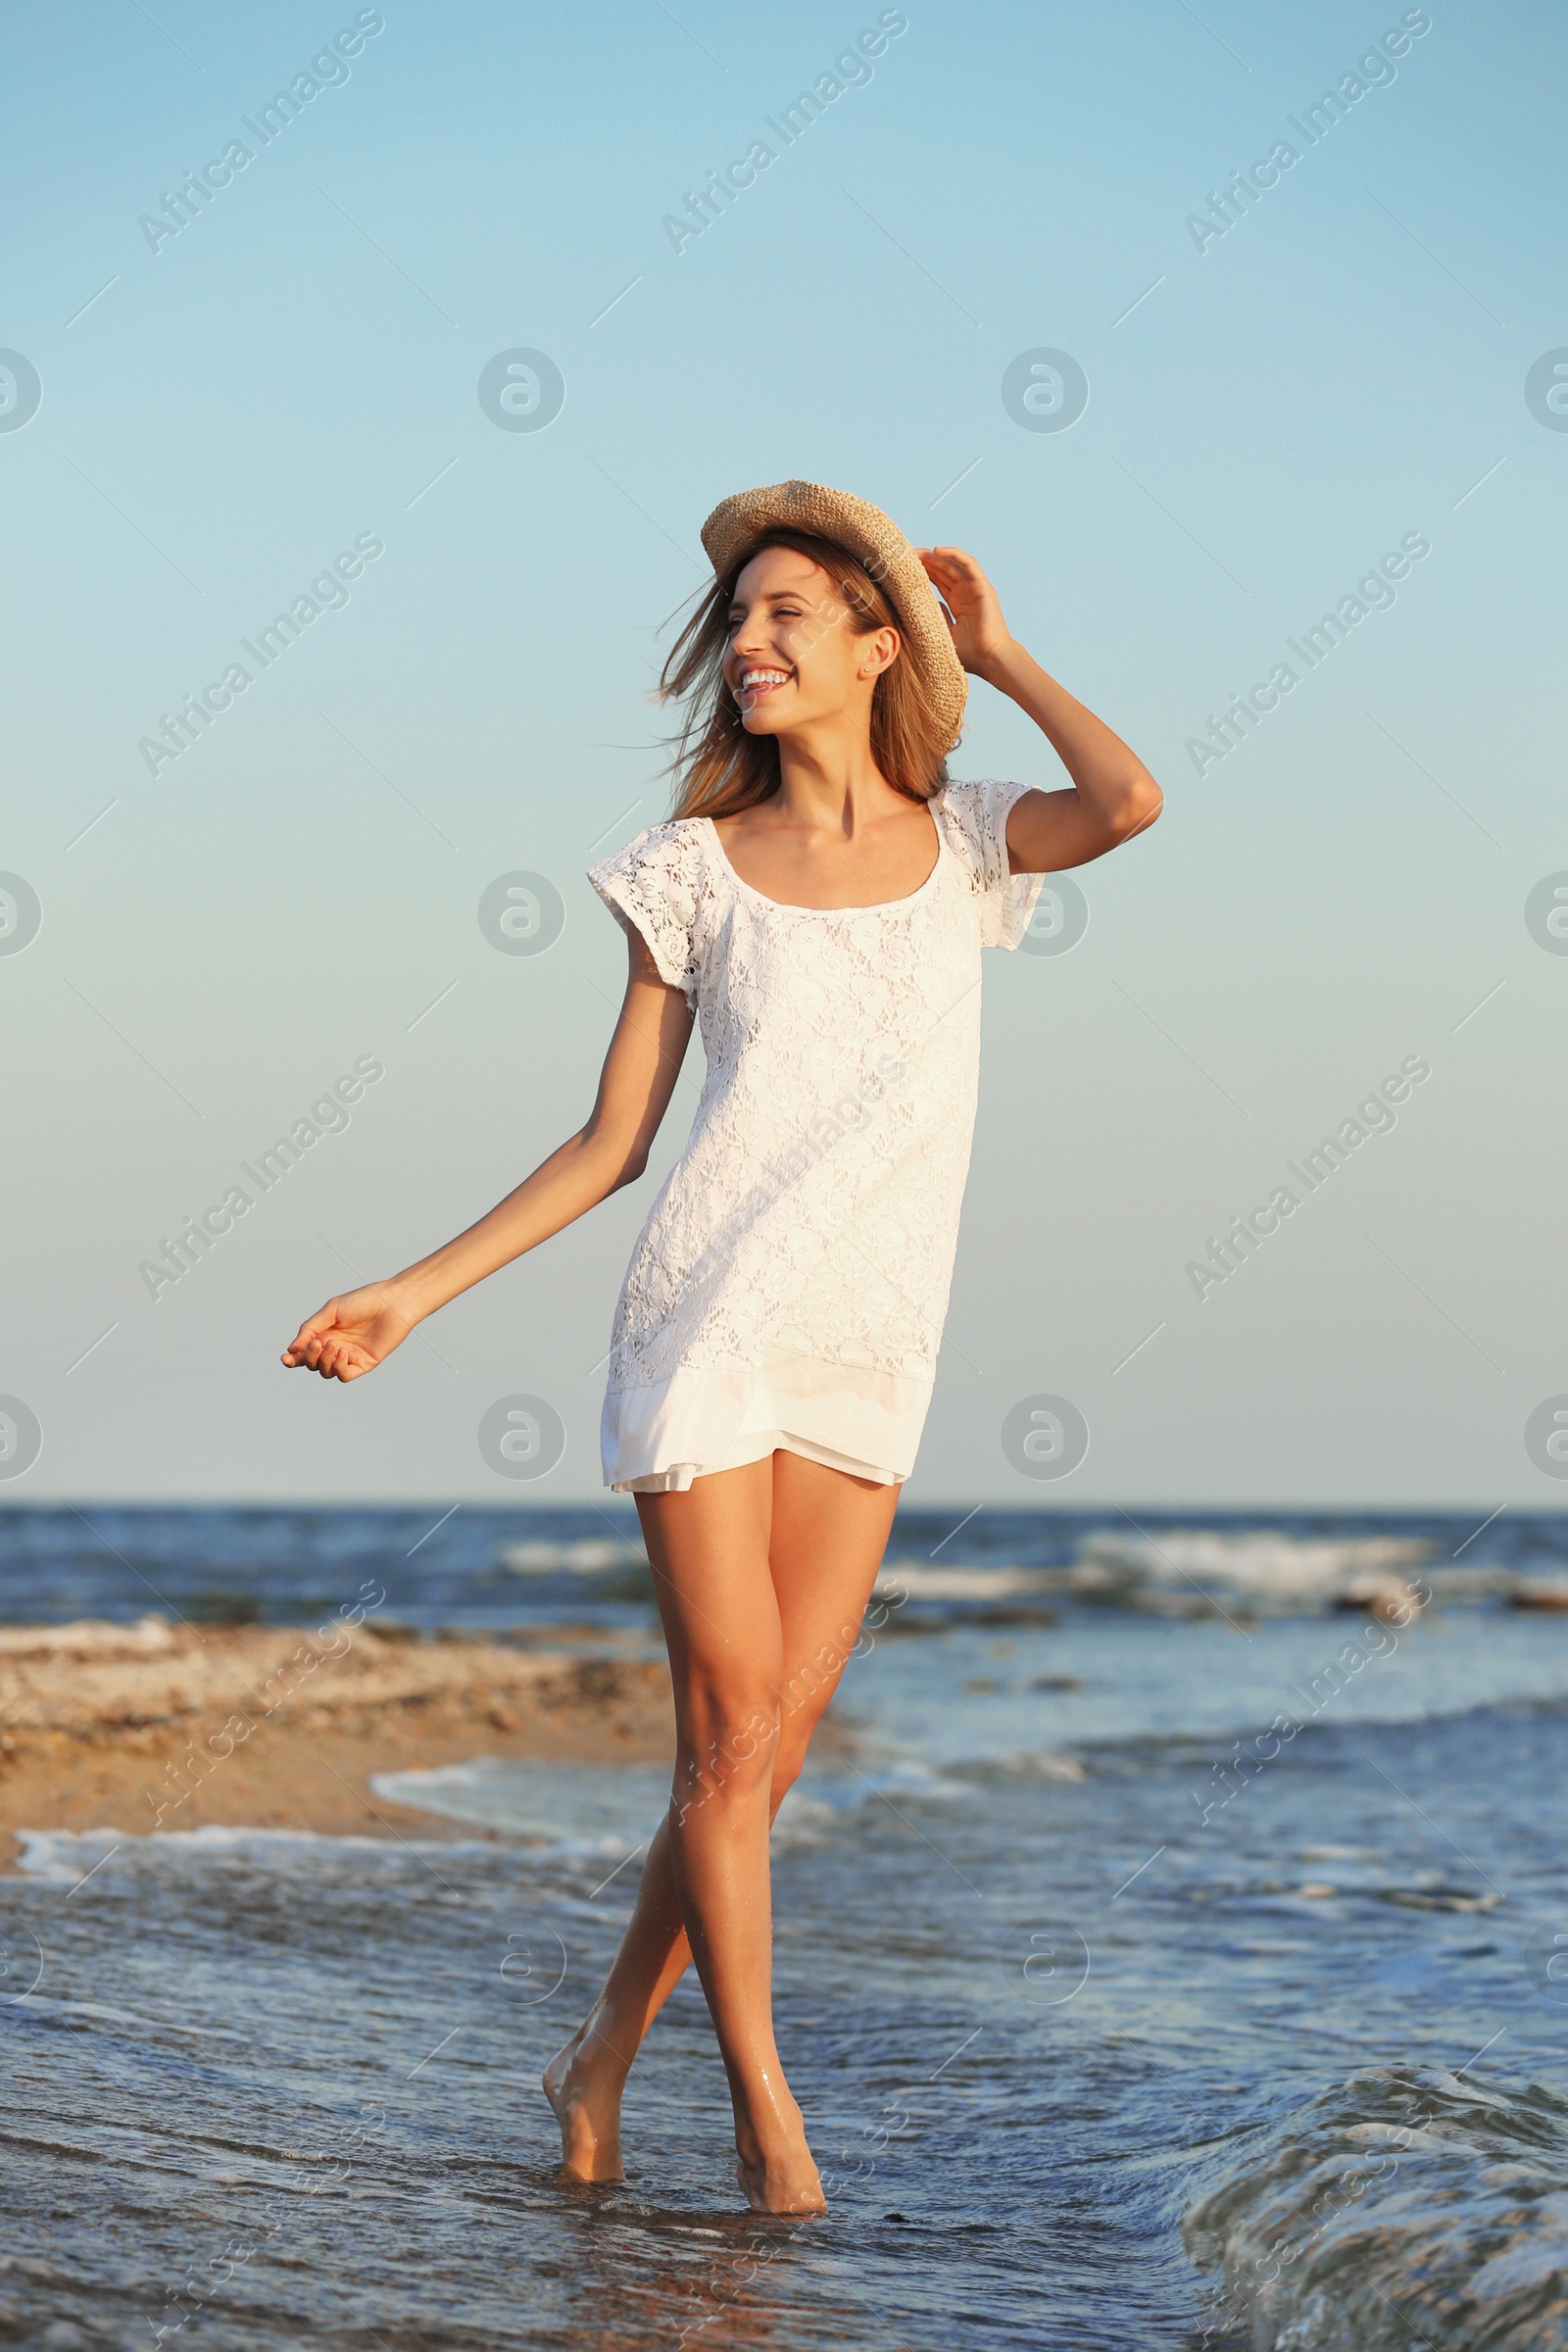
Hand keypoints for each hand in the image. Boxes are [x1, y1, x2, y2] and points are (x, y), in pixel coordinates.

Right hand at [281, 1283, 415, 1381]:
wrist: (392, 1303)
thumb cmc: (363, 1301)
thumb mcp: (331, 1311)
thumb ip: (310, 1329)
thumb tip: (292, 1350)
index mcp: (325, 1333)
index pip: (304, 1352)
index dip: (293, 1359)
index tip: (285, 1359)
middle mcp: (335, 1347)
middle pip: (313, 1364)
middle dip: (309, 1357)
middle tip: (316, 1344)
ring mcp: (349, 1356)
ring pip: (326, 1371)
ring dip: (324, 1361)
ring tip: (333, 1344)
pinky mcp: (364, 1364)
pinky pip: (344, 1375)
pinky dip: (338, 1367)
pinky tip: (343, 1352)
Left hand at [915, 546, 1014, 677]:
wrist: (990, 659)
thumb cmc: (970, 654)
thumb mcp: (944, 633)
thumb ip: (936, 616)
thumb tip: (922, 602)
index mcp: (957, 604)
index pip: (938, 581)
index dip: (922, 572)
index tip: (903, 568)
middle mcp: (966, 593)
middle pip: (942, 570)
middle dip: (924, 561)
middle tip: (904, 555)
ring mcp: (975, 588)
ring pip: (952, 564)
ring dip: (934, 556)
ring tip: (915, 552)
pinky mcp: (983, 586)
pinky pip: (969, 564)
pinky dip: (954, 554)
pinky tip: (936, 551)